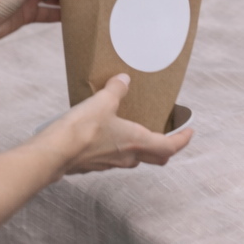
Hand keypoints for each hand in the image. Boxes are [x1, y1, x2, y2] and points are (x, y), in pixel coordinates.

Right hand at [40, 74, 192, 174]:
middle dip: (165, 147)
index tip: (189, 132)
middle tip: (169, 135)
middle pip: (156, 157)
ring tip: (138, 129)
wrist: (54, 153)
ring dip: (141, 146)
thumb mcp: (102, 101)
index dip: (182, 140)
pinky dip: (120, 146)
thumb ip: (116, 89)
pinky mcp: (94, 164)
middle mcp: (127, 157)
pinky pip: (115, 157)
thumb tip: (124, 79)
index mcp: (136, 142)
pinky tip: (109, 133)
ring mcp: (110, 163)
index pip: (169, 147)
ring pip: (135, 158)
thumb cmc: (82, 130)